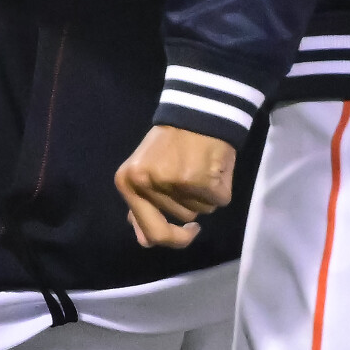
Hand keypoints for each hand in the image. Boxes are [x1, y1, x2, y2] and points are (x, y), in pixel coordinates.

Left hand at [115, 125, 235, 248]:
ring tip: (200, 167)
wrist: (198, 110)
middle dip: (189, 214)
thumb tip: (145, 240)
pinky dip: (220, 189)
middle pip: (178, 220)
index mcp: (128, 183)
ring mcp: (174, 184)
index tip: (186, 231)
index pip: (149, 233)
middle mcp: (148, 185)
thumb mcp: (146, 169)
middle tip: (194, 202)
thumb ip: (143, 203)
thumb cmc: (172, 141)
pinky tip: (214, 167)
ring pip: (198, 211)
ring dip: (203, 197)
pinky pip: (217, 202)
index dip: (171, 238)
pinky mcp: (201, 181)